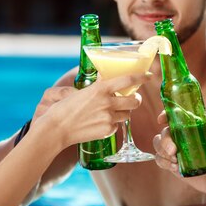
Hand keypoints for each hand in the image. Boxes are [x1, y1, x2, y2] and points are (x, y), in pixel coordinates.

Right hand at [35, 72, 149, 147]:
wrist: (57, 129)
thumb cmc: (65, 108)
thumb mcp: (83, 91)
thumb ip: (98, 87)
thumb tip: (106, 79)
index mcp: (101, 89)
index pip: (128, 80)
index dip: (141, 77)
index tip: (148, 75)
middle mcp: (107, 102)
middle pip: (134, 100)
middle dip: (135, 99)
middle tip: (132, 98)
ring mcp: (108, 117)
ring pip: (127, 114)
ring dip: (124, 112)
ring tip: (111, 111)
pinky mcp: (107, 130)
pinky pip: (117, 126)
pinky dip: (113, 123)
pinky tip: (101, 122)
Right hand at [153, 111, 205, 202]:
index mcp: (196, 128)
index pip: (176, 117)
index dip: (166, 115)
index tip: (162, 119)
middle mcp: (184, 138)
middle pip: (165, 132)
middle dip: (164, 139)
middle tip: (172, 150)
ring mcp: (179, 152)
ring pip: (159, 146)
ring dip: (162, 150)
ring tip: (174, 161)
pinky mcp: (177, 167)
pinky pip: (162, 161)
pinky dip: (163, 162)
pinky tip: (174, 167)